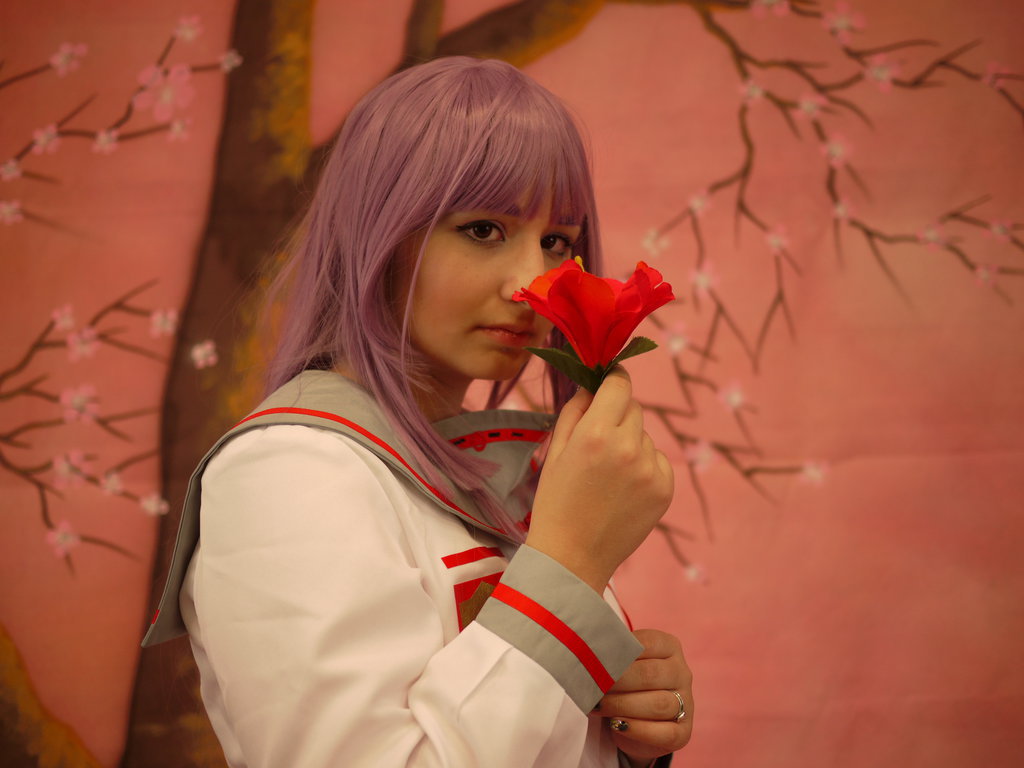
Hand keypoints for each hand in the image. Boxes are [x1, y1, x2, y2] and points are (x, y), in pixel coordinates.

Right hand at [526, 368, 673, 591]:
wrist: (572, 557)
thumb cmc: (555, 502)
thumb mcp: (555, 451)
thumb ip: (575, 410)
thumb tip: (593, 384)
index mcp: (596, 432)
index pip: (619, 384)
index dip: (614, 379)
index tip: (610, 381)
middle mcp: (629, 446)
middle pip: (633, 408)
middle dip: (618, 415)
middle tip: (599, 441)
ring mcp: (651, 469)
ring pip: (646, 435)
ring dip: (631, 443)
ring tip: (609, 476)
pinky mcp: (666, 488)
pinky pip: (657, 460)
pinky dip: (644, 466)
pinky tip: (623, 489)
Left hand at [595, 629, 693, 762]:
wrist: (632, 721)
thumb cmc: (623, 683)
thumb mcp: (619, 663)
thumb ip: (610, 655)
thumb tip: (588, 656)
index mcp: (668, 647)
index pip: (646, 643)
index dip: (618, 653)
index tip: (594, 660)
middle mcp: (681, 672)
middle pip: (651, 675)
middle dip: (617, 681)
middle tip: (592, 686)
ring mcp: (686, 703)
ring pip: (658, 704)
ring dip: (623, 705)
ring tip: (599, 706)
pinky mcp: (682, 732)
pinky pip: (664, 733)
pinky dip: (637, 730)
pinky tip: (617, 724)